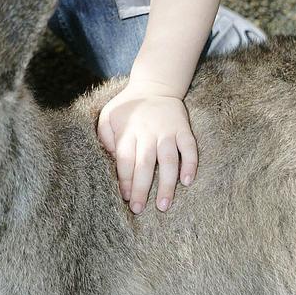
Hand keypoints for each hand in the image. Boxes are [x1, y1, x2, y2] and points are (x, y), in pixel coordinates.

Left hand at [97, 85, 196, 213]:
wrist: (155, 85)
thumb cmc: (129, 107)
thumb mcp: (109, 115)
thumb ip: (105, 136)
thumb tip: (109, 159)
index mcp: (128, 130)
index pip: (125, 158)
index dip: (125, 179)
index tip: (126, 198)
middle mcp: (148, 131)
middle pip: (144, 163)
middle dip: (141, 188)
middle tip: (139, 209)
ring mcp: (167, 130)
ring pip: (168, 159)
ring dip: (166, 183)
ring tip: (163, 205)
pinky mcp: (183, 128)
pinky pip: (189, 147)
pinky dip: (190, 164)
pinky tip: (187, 181)